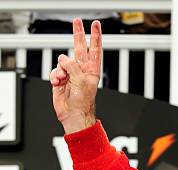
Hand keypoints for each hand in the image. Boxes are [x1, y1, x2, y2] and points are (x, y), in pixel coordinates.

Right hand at [50, 19, 101, 133]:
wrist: (73, 114)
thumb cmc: (83, 101)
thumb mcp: (82, 81)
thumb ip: (73, 66)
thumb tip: (64, 58)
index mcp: (92, 69)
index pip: (95, 49)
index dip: (95, 36)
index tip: (96, 24)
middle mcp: (82, 69)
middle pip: (80, 47)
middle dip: (78, 34)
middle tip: (77, 21)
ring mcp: (71, 73)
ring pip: (62, 61)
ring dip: (61, 70)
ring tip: (64, 80)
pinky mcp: (60, 78)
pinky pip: (55, 71)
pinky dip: (55, 76)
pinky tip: (57, 83)